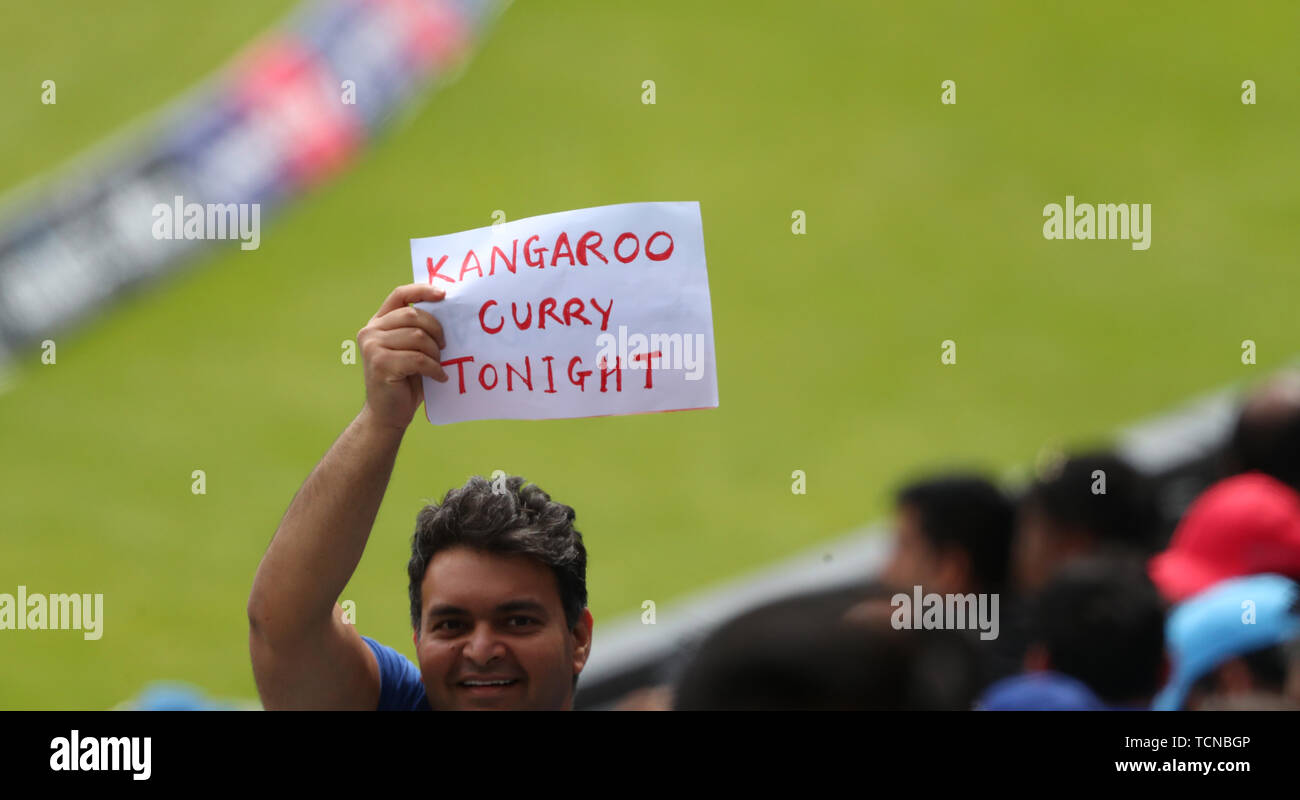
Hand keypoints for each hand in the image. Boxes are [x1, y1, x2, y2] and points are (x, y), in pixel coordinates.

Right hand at [357, 283, 447, 430]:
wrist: (387, 414)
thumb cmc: (405, 381)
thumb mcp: (410, 350)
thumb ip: (418, 330)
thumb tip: (448, 310)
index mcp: (378, 323)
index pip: (400, 295)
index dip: (422, 290)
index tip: (444, 294)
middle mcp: (371, 331)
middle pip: (413, 315)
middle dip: (436, 331)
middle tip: (444, 348)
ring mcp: (372, 346)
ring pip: (418, 336)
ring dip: (435, 353)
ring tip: (438, 365)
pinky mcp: (380, 363)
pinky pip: (418, 359)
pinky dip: (435, 369)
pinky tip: (440, 377)